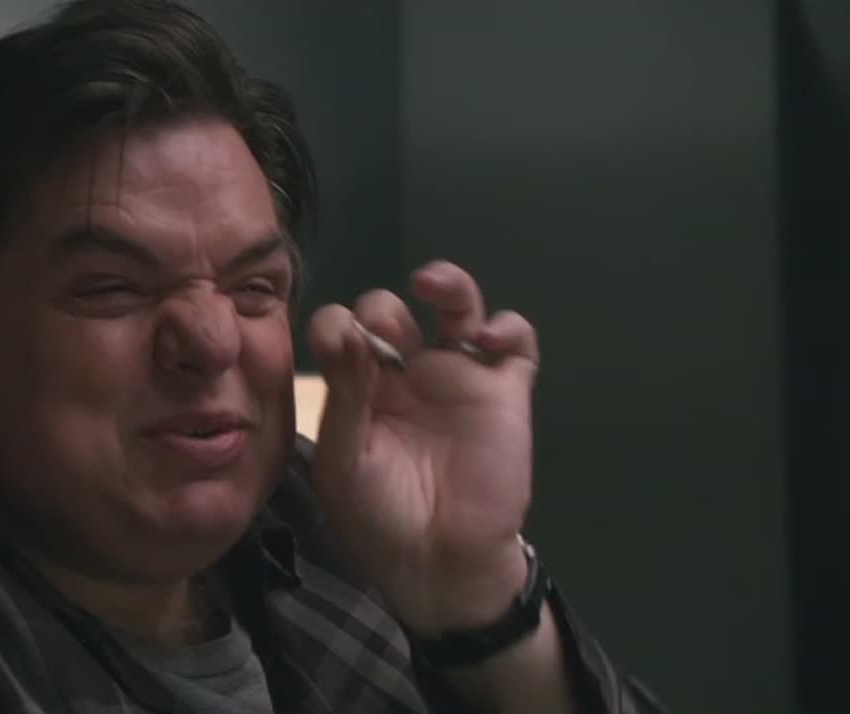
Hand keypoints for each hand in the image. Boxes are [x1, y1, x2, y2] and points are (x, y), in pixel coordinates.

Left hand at [305, 260, 539, 634]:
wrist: (437, 564)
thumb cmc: (378, 517)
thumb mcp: (343, 460)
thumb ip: (344, 395)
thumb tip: (345, 327)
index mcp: (357, 387)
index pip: (342, 332)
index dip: (335, 325)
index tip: (334, 337)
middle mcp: (404, 373)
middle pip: (392, 311)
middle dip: (381, 310)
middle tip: (379, 331)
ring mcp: (456, 377)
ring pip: (456, 308)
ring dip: (447, 284)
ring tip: (429, 282)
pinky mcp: (504, 392)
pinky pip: (516, 344)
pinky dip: (508, 327)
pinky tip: (487, 338)